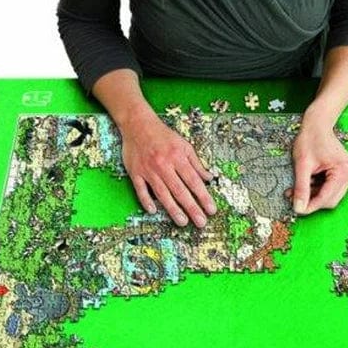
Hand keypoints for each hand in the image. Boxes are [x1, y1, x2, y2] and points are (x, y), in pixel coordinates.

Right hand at [120, 110, 216, 226]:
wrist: (138, 124)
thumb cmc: (163, 136)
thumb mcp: (184, 145)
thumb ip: (197, 163)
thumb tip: (209, 178)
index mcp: (178, 157)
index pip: (194, 181)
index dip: (204, 197)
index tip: (211, 210)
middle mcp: (164, 165)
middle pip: (180, 190)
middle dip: (192, 208)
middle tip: (201, 222)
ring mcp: (149, 170)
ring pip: (162, 193)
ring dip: (173, 209)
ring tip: (183, 222)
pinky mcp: (135, 172)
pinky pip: (141, 189)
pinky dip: (146, 200)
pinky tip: (153, 211)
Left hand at [287, 110, 347, 214]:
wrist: (318, 124)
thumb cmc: (311, 139)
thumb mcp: (302, 164)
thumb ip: (301, 187)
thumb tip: (298, 207)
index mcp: (344, 171)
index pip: (327, 198)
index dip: (311, 206)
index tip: (297, 209)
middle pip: (330, 200)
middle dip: (311, 200)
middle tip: (294, 197)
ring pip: (330, 196)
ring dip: (313, 195)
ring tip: (296, 189)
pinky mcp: (344, 174)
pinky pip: (330, 189)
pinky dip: (317, 189)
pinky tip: (305, 184)